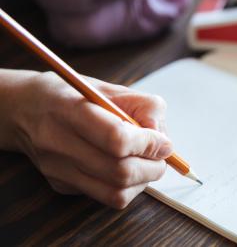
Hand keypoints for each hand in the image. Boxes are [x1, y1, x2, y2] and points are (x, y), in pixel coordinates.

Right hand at [0, 70, 171, 208]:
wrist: (25, 109)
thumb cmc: (74, 95)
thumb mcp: (110, 89)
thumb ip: (143, 107)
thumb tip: (163, 138)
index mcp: (70, 110)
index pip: (116, 139)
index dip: (148, 143)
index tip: (163, 141)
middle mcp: (58, 143)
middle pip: (119, 171)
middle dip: (153, 167)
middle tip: (162, 156)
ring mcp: (58, 169)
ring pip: (115, 192)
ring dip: (143, 181)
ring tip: (148, 163)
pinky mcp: (60, 185)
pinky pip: (105, 197)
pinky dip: (127, 187)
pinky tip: (127, 168)